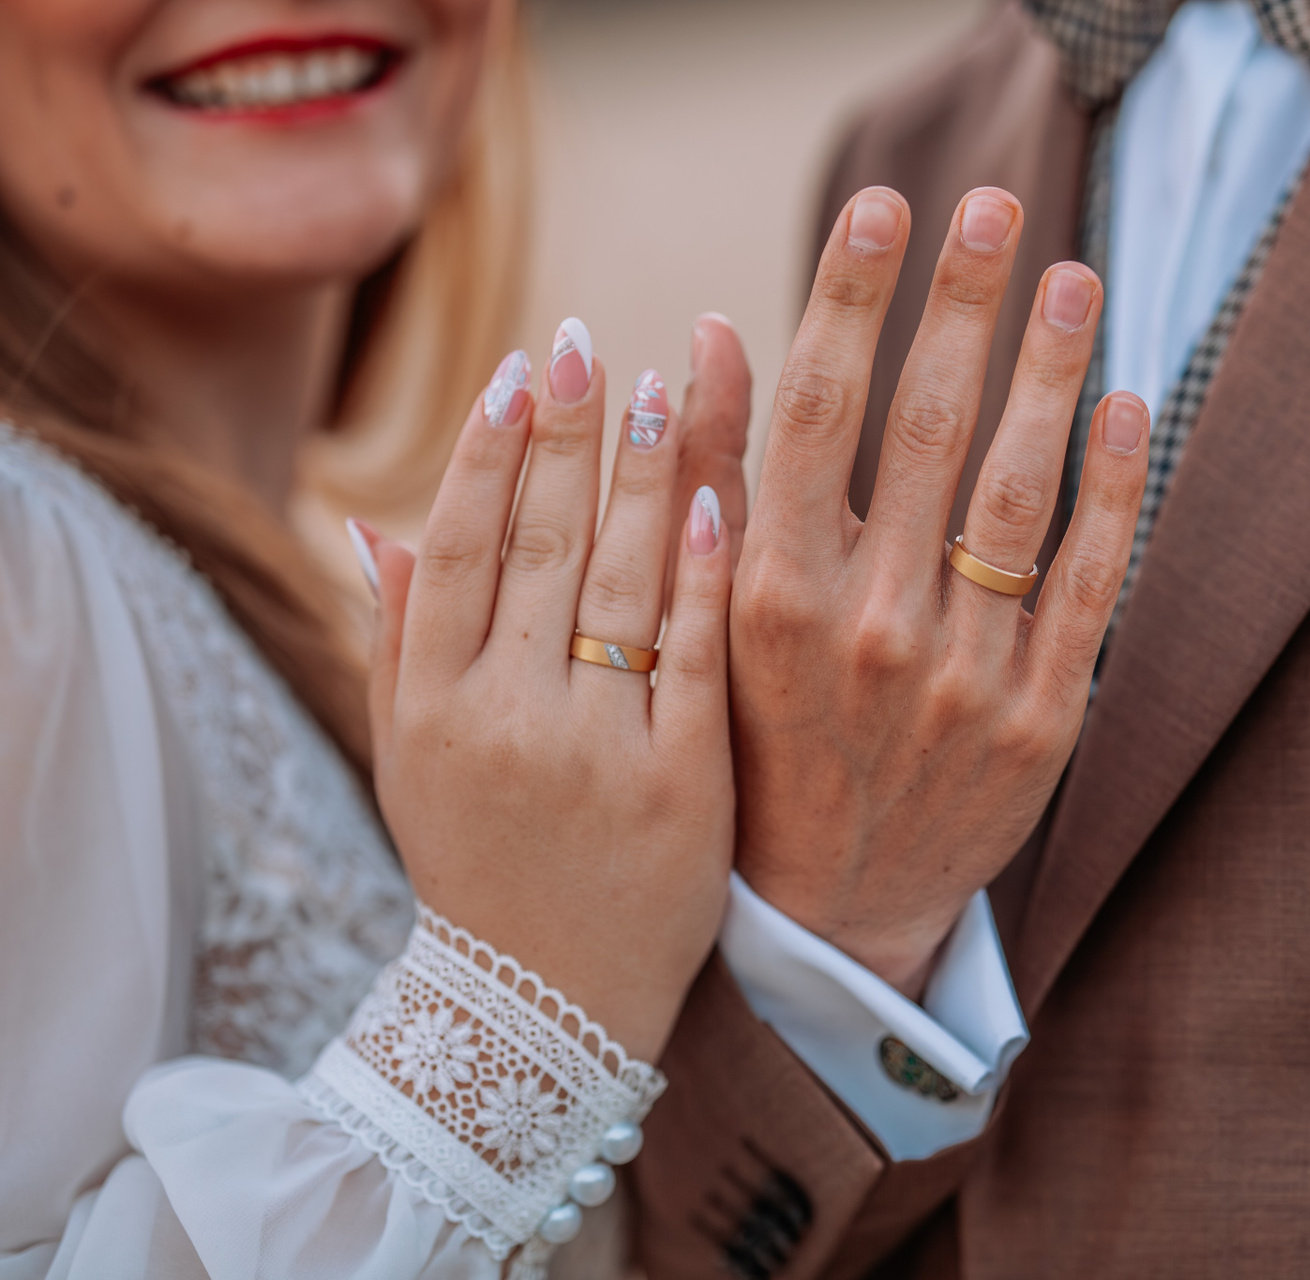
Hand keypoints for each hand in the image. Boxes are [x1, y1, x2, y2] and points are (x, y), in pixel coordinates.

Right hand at [365, 321, 735, 1060]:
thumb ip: (396, 642)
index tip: (516, 367)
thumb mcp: (409, 762)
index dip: (485, 450)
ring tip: (661, 387)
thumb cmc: (478, 865)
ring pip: (620, 585)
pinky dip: (705, 576)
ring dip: (642, 478)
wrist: (545, 1007)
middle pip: (538, 546)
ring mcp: (596, 750)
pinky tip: (721, 497)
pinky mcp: (682, 784)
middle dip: (563, 436)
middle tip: (586, 342)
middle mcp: (505, 717)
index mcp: (433, 703)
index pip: (457, 547)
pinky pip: (694, 660)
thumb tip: (364, 521)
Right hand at [730, 186, 1149, 994]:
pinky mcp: (1042, 720)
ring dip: (1048, 374)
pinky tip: (1124, 403)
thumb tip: (720, 330)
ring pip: (1018, 497)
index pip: (814, 415)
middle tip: (997, 205)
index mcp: (770, 596)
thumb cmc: (759, 743)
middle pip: (927, 432)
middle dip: (962, 306)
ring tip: (1070, 276)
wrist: (839, 907)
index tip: (883, 203)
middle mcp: (869, 629)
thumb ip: (711, 477)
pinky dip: (1112, 491)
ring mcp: (963, 677)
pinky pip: (1088, 587)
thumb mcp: (708, 620)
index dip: (850, 299)